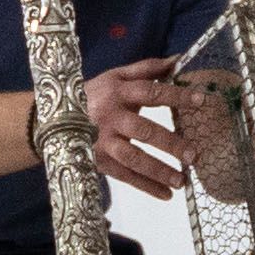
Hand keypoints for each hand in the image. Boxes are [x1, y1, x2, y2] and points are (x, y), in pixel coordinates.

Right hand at [83, 54, 193, 199]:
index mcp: (118, 92)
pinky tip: (166, 194)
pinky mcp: (98, 161)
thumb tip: (178, 59)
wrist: (52, 118)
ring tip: (182, 181)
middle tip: (194, 155)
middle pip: (144, 131)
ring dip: (158, 171)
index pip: (151, 93)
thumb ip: (146, 69)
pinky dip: (146, 187)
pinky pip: (124, 176)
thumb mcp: (114, 77)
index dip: (176, 95)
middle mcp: (111, 117)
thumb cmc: (92, 94)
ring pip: (133, 158)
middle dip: (170, 144)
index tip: (202, 100)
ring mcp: (103, 141)